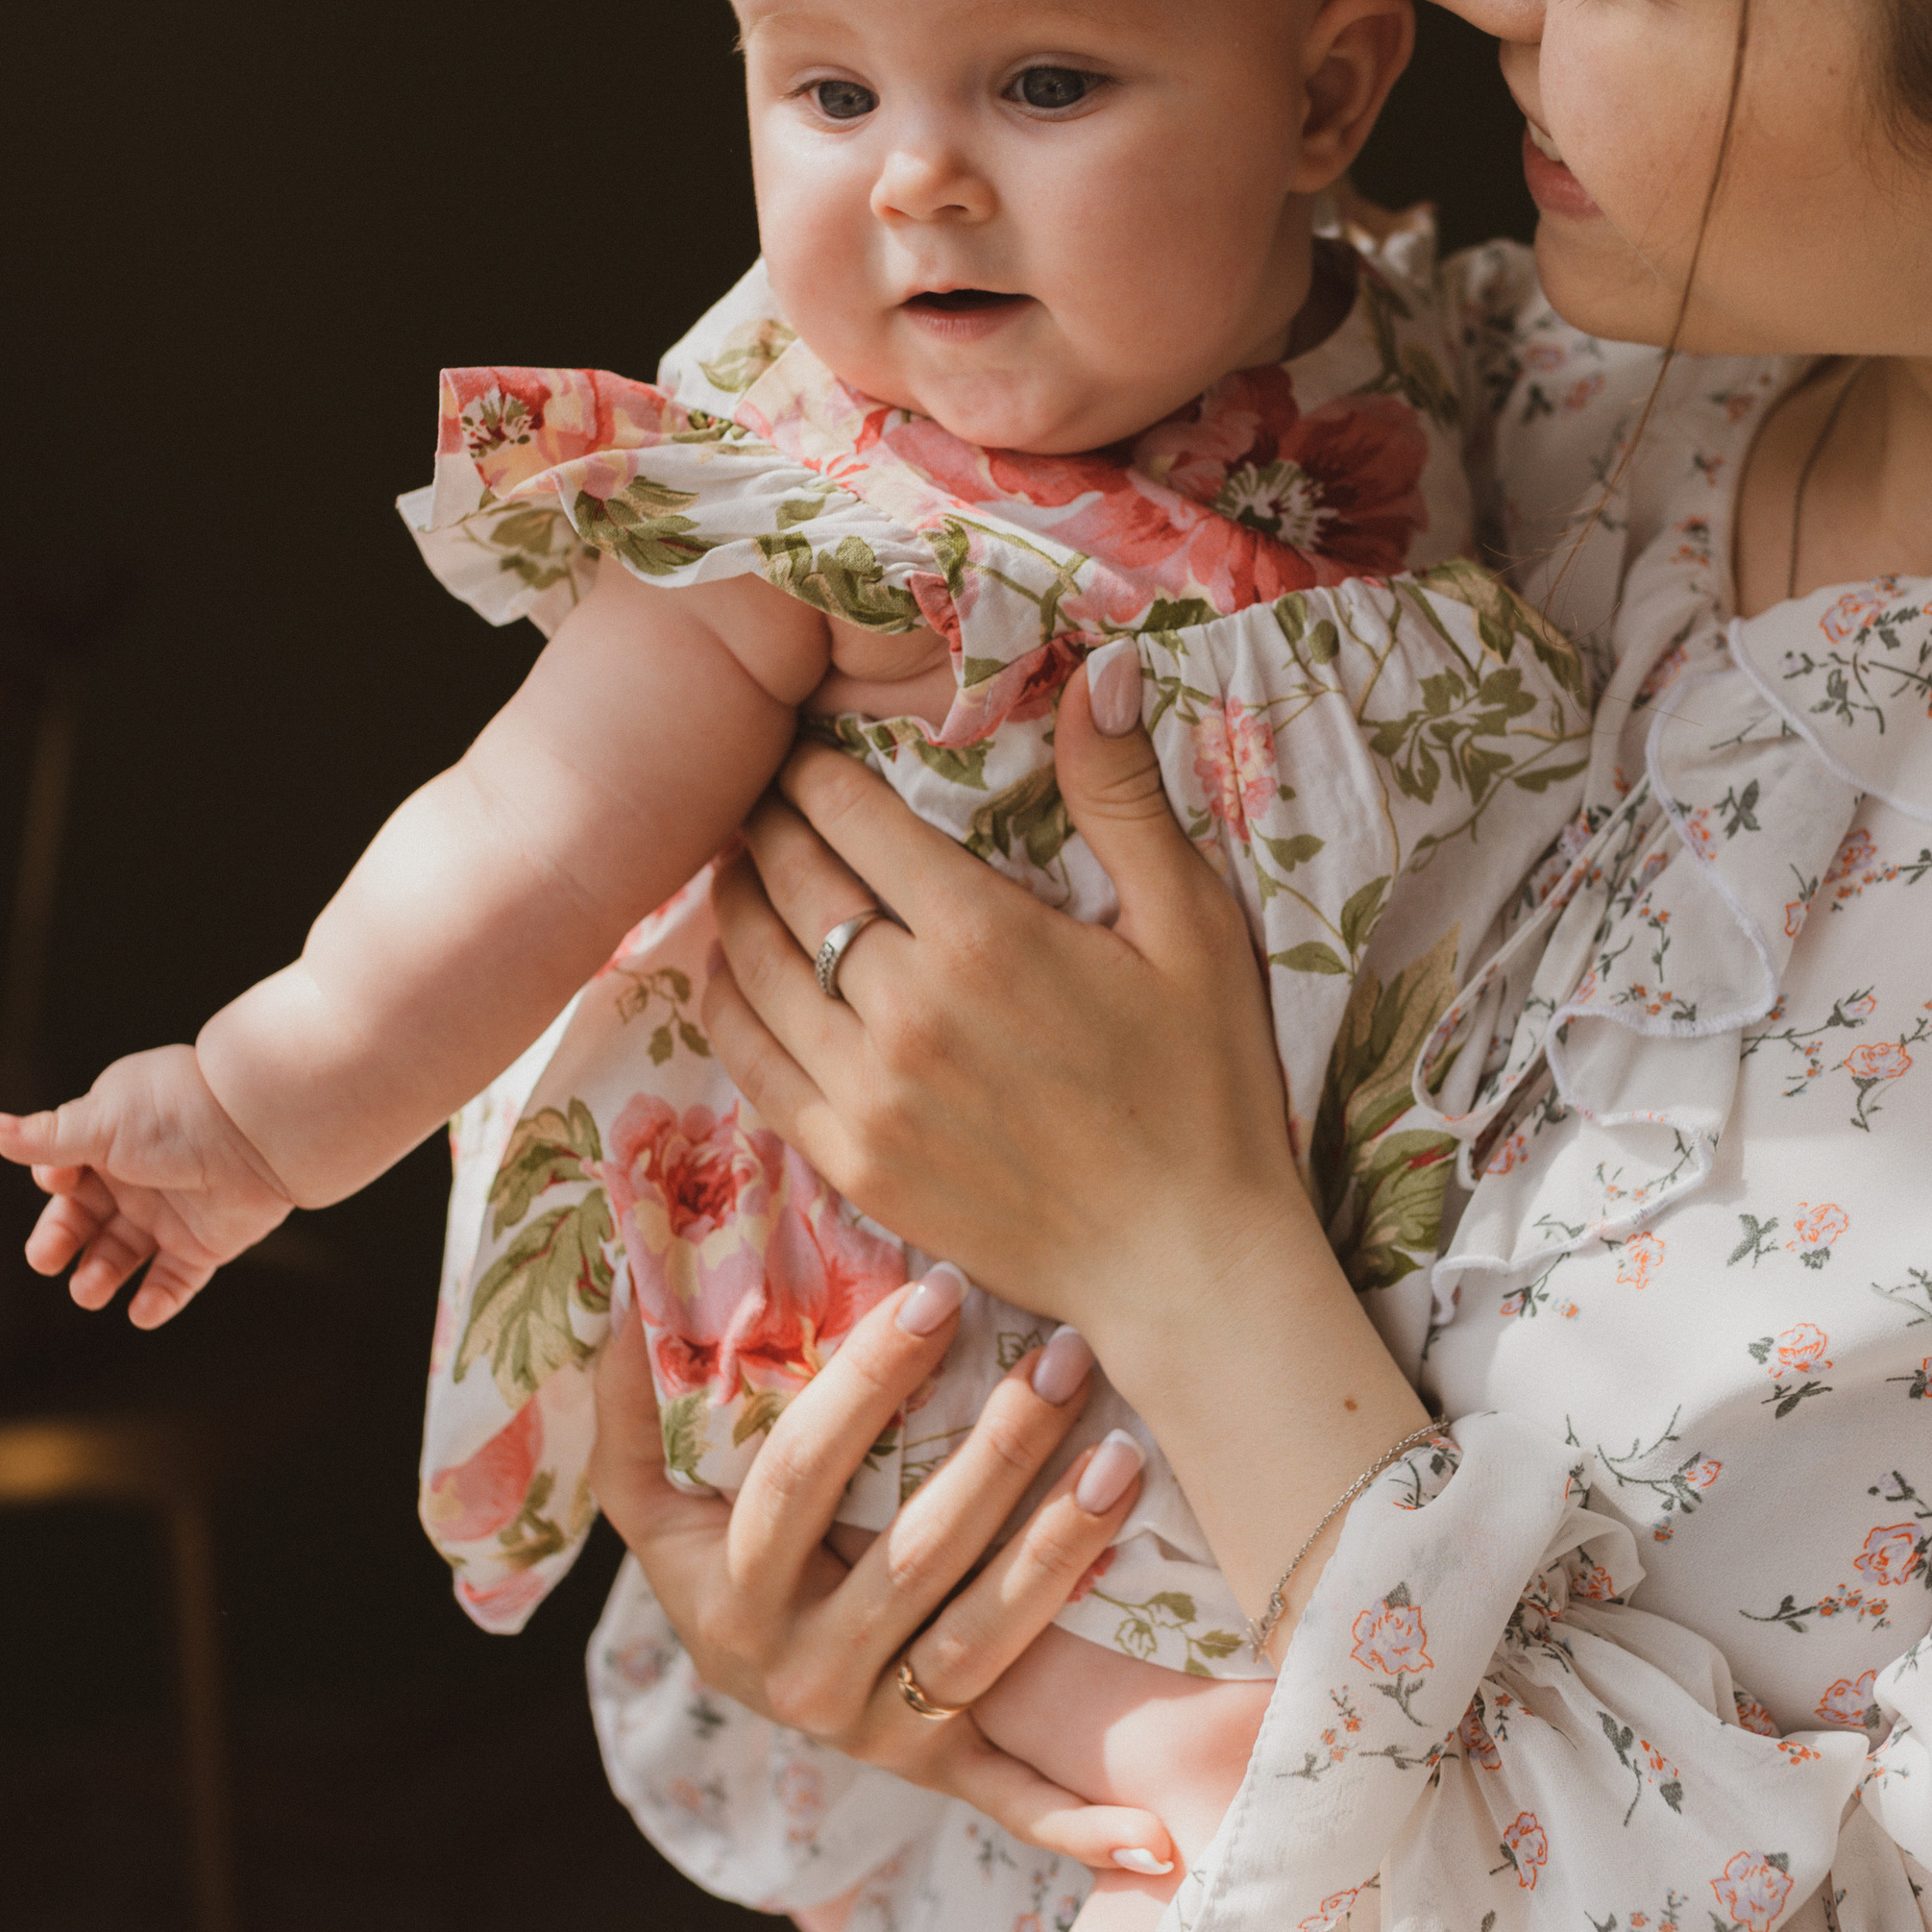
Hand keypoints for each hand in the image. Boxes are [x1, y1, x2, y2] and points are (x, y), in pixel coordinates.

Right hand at [0, 1047, 294, 1326]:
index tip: (56, 1182)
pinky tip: (142, 1313)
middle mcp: (137, 1180)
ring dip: (99, 1275)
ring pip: (121, 1255)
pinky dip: (157, 1301)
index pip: (66, 1172)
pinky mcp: (204, 1245)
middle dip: (60, 1241)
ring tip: (88, 1291)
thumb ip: (49, 1137)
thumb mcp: (102, 1121)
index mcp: (110, 1140)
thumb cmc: (175, 1114)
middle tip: (45, 1260)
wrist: (258, 1131)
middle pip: (84, 1220)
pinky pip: (175, 1281)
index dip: (55, 1183)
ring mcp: (170, 1214)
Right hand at [587, 1273, 1175, 1871]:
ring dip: (1060, 1554)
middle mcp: (798, 1675)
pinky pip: (1009, 1800)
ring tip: (1123, 1461)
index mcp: (728, 1598)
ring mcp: (873, 1729)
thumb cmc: (708, 1550)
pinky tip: (1157, 1835)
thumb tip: (617, 1288)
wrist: (734, 1675)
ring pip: (980, 1642)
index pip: (800, 1475)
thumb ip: (633, 1405)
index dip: (868, 1383)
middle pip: (913, 1555)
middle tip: (1062, 1357)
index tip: (940, 1293)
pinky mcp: (934, 1769)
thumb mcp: (647, 1495)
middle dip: (996, 1450)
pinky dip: (1079, 1824)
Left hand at [703, 650, 1304, 1341]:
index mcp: (984, 935)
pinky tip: (731, 968)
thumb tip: (1096, 672)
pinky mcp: (852, 1161)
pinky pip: (753, 1063)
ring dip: (734, 901)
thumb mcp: (1193, 926)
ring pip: (756, 965)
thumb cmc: (1204, 1086)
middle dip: (765, 820)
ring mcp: (867, 1092)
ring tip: (736, 861)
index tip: (801, 744)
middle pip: (790, 880)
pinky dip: (727, 1002)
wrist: (1184, 1259)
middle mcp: (905, 1008)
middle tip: (756, 788)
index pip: (851, 817)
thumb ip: (1124, 798)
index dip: (813, 769)